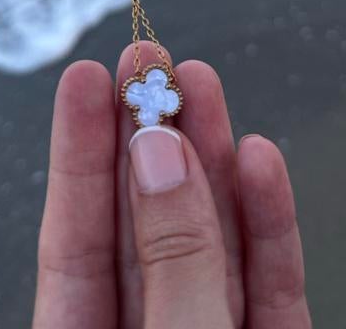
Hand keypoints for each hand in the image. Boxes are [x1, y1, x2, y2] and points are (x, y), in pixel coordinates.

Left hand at [32, 42, 310, 327]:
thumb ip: (174, 260)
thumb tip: (161, 155)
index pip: (74, 238)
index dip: (79, 151)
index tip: (85, 76)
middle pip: (145, 224)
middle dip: (149, 134)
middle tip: (149, 60)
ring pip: (211, 242)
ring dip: (210, 158)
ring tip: (201, 83)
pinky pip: (270, 286)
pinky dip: (269, 222)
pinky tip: (259, 159)